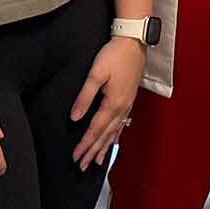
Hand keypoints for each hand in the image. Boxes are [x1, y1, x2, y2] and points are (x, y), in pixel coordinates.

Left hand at [69, 37, 145, 170]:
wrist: (134, 42)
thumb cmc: (113, 55)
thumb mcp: (96, 74)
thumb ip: (85, 97)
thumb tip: (75, 118)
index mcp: (113, 104)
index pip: (95, 129)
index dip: (85, 144)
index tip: (76, 157)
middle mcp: (122, 108)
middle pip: (105, 135)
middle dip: (93, 151)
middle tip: (82, 166)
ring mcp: (128, 105)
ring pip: (114, 131)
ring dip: (104, 147)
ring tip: (97, 161)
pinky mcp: (130, 100)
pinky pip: (122, 124)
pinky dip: (116, 135)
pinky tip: (114, 140)